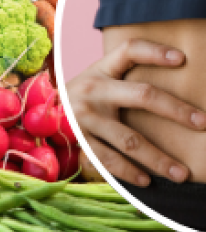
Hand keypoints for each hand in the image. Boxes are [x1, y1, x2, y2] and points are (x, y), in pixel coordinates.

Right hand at [66, 38, 205, 186]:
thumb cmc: (84, 96)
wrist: (41, 114)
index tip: (182, 58)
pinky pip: (109, 160)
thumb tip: (171, 83)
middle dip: (176, 110)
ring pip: (130, 139)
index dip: (154, 52)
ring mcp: (85, 116)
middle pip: (142, 95)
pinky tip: (147, 181)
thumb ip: (123, 78)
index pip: (129, 51)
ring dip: (159, 159)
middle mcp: (94, 89)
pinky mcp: (79, 139)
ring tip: (182, 174)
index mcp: (101, 70)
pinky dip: (130, 172)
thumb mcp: (97, 78)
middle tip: (202, 122)